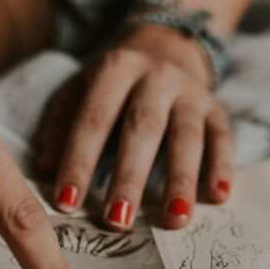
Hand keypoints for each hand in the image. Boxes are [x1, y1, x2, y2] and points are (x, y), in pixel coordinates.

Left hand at [37, 25, 234, 230]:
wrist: (165, 46)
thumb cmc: (114, 82)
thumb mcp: (80, 87)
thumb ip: (62, 124)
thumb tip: (46, 168)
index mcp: (116, 68)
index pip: (94, 119)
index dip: (80, 161)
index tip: (68, 204)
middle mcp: (157, 76)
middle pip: (143, 129)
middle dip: (130, 177)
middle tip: (118, 221)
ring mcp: (190, 92)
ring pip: (187, 137)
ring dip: (181, 180)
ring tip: (175, 220)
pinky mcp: (216, 108)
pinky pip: (223, 137)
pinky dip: (224, 167)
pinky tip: (219, 196)